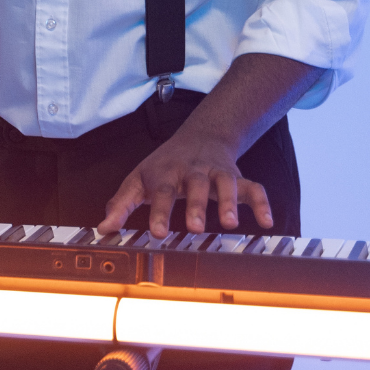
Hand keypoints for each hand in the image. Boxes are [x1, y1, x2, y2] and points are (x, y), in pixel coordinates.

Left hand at [97, 128, 273, 236]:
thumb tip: (102, 229)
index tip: (158, 233)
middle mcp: (192, 171)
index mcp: (166, 173)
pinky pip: (253, 188)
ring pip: (225, 184)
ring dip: (228, 202)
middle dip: (196, 206)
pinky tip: (267, 222)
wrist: (198, 137)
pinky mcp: (237, 177)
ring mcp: (216, 173)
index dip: (160, 212)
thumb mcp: (137, 181)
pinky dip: (262, 203)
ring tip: (230, 224)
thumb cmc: (163, 166)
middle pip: (195, 186)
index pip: (162, 192)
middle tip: (195, 228)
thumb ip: (121, 205)